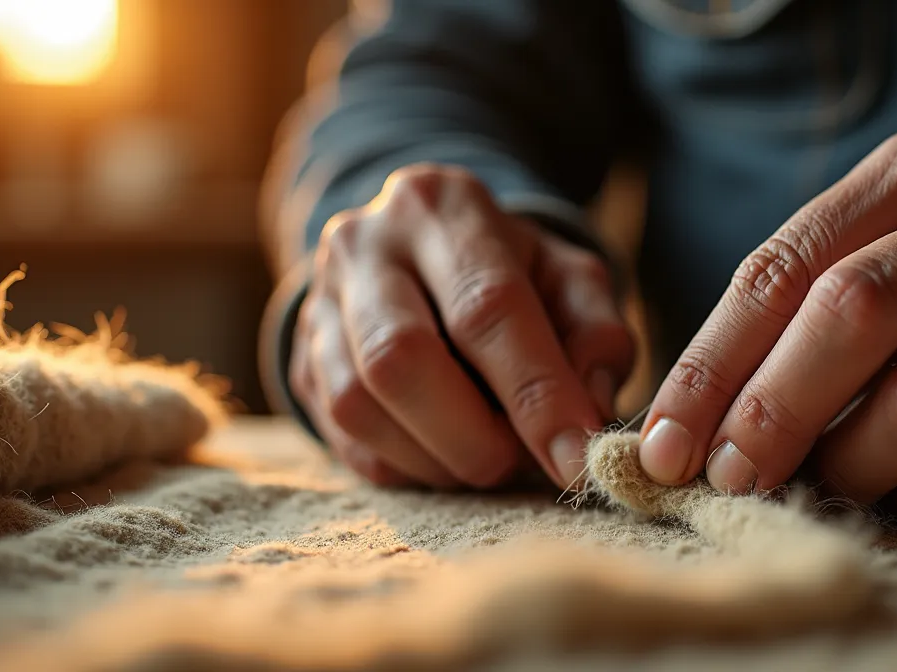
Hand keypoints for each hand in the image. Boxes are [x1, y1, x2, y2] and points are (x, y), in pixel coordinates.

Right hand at [290, 164, 632, 489]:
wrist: (425, 263)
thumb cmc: (513, 275)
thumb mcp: (571, 282)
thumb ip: (597, 337)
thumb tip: (588, 416)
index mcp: (444, 207)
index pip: (485, 306)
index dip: (535, 394)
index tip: (577, 460)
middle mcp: (365, 244)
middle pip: (401, 358)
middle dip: (472, 436)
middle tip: (518, 463)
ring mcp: (319, 302)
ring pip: (357, 405)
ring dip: (435, 459)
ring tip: (485, 457)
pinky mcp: (300, 360)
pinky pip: (341, 438)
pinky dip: (404, 466)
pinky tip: (443, 455)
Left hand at [639, 119, 896, 524]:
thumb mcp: (891, 236)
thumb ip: (799, 299)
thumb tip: (690, 418)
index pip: (787, 267)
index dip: (710, 366)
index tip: (665, 443)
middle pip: (853, 318)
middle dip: (769, 414)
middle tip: (727, 476)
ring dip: (848, 466)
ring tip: (825, 478)